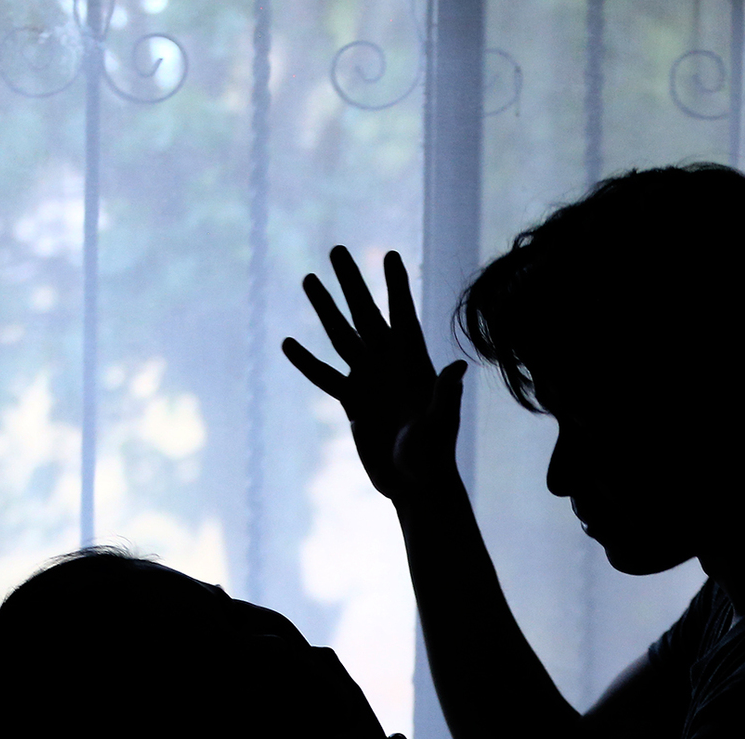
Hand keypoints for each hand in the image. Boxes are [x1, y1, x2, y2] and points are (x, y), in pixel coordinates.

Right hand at [282, 246, 468, 505]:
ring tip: (308, 279)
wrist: (415, 483)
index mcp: (414, 362)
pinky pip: (324, 376)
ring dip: (325, 308)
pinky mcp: (352, 402)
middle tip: (336, 249)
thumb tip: (456, 369)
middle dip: (352, 281)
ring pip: (341, 336)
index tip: (389, 254)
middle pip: (365, 314)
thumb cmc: (435, 455)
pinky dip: (306, 361)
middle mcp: (389, 364)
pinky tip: (288, 342)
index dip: (396, 285)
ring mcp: (368, 380)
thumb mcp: (441, 423)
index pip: (403, 314)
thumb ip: (446, 395)